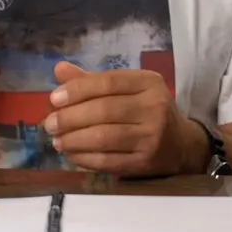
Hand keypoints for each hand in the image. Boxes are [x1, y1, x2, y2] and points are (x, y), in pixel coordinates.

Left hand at [42, 62, 202, 176]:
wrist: (182, 145)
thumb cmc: (147, 111)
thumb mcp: (127, 89)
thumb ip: (93, 81)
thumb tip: (58, 70)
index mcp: (148, 82)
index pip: (108, 82)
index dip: (77, 90)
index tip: (54, 99)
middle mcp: (154, 107)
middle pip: (104, 111)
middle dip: (70, 118)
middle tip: (49, 124)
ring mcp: (152, 136)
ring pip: (104, 137)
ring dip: (74, 140)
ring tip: (57, 141)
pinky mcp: (146, 162)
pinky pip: (109, 161)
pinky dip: (85, 158)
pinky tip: (72, 155)